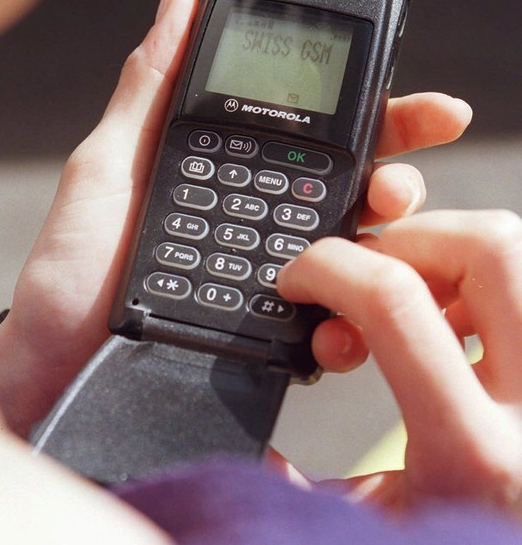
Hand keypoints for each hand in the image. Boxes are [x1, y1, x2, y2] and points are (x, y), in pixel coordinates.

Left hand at [0, 0, 470, 435]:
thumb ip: (150, 86)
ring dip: (389, 244)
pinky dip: (348, 327)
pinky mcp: (272, 336)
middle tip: (407, 175)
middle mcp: (266, 218)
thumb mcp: (107, 163)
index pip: (316, 130)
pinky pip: (329, 328)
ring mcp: (275, 278)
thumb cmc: (72, 262)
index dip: (373, 111)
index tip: (420, 105)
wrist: (52, 363)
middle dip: (399, 173)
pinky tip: (340, 324)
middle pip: (355, 187)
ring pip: (358, 256)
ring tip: (385, 225)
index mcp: (235, 165)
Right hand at [277, 209, 521, 513]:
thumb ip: (300, 491)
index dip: (330, 268)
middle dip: (409, 238)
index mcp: (472, 454)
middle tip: (367, 270)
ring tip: (412, 296)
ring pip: (520, 251)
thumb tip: (259, 450)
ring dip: (451, 252)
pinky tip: (454, 323)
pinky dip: (482, 280)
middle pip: (486, 248)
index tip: (298, 279)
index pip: (395, 304)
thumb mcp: (366, 531)